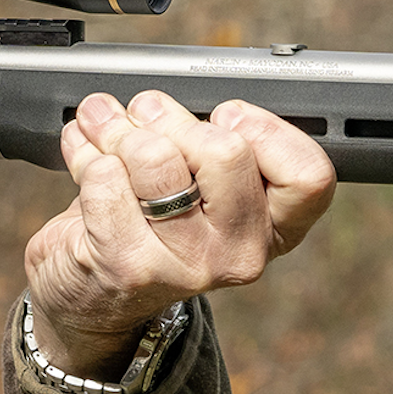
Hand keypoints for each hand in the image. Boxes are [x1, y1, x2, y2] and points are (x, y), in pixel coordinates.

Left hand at [25, 90, 336, 378]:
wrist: (92, 293)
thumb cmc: (147, 226)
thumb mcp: (199, 188)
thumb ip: (209, 145)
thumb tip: (170, 100)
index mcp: (274, 229)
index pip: (308, 175)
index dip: (264, 129)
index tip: (223, 116)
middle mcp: (240, 254)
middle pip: (226, 151)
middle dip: (171, 117)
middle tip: (143, 114)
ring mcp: (186, 265)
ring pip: (156, 157)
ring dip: (118, 129)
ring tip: (104, 126)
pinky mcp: (129, 265)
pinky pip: (105, 178)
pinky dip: (85, 154)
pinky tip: (84, 155)